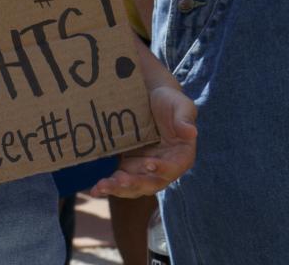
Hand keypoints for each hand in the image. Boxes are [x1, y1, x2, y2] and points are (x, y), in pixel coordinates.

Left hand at [87, 84, 198, 198]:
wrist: (150, 99)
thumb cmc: (170, 100)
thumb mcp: (180, 105)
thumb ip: (185, 118)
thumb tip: (193, 132)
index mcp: (182, 156)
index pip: (174, 168)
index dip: (162, 169)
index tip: (150, 164)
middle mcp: (165, 169)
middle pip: (151, 183)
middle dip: (135, 183)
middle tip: (119, 180)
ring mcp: (146, 171)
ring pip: (134, 187)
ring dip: (118, 189)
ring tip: (102, 187)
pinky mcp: (130, 169)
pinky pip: (120, 182)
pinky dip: (109, 187)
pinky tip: (96, 190)